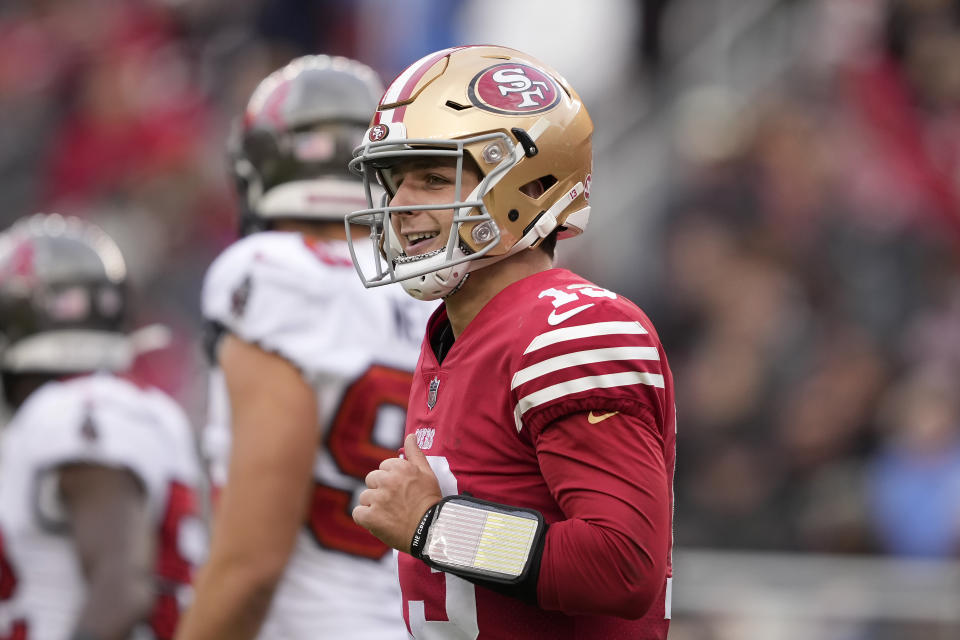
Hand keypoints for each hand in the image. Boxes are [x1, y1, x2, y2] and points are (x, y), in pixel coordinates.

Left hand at [353, 433, 442, 552]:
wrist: (431, 531)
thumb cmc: (430, 502)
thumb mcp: (428, 473)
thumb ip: (415, 453)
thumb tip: (411, 435)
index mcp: (400, 468)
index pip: (383, 467)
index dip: (391, 479)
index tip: (401, 490)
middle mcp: (388, 481)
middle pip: (371, 480)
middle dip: (380, 490)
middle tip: (395, 503)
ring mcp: (378, 499)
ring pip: (365, 497)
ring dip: (373, 505)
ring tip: (389, 514)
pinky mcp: (371, 517)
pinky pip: (358, 513)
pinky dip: (366, 519)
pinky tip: (379, 522)